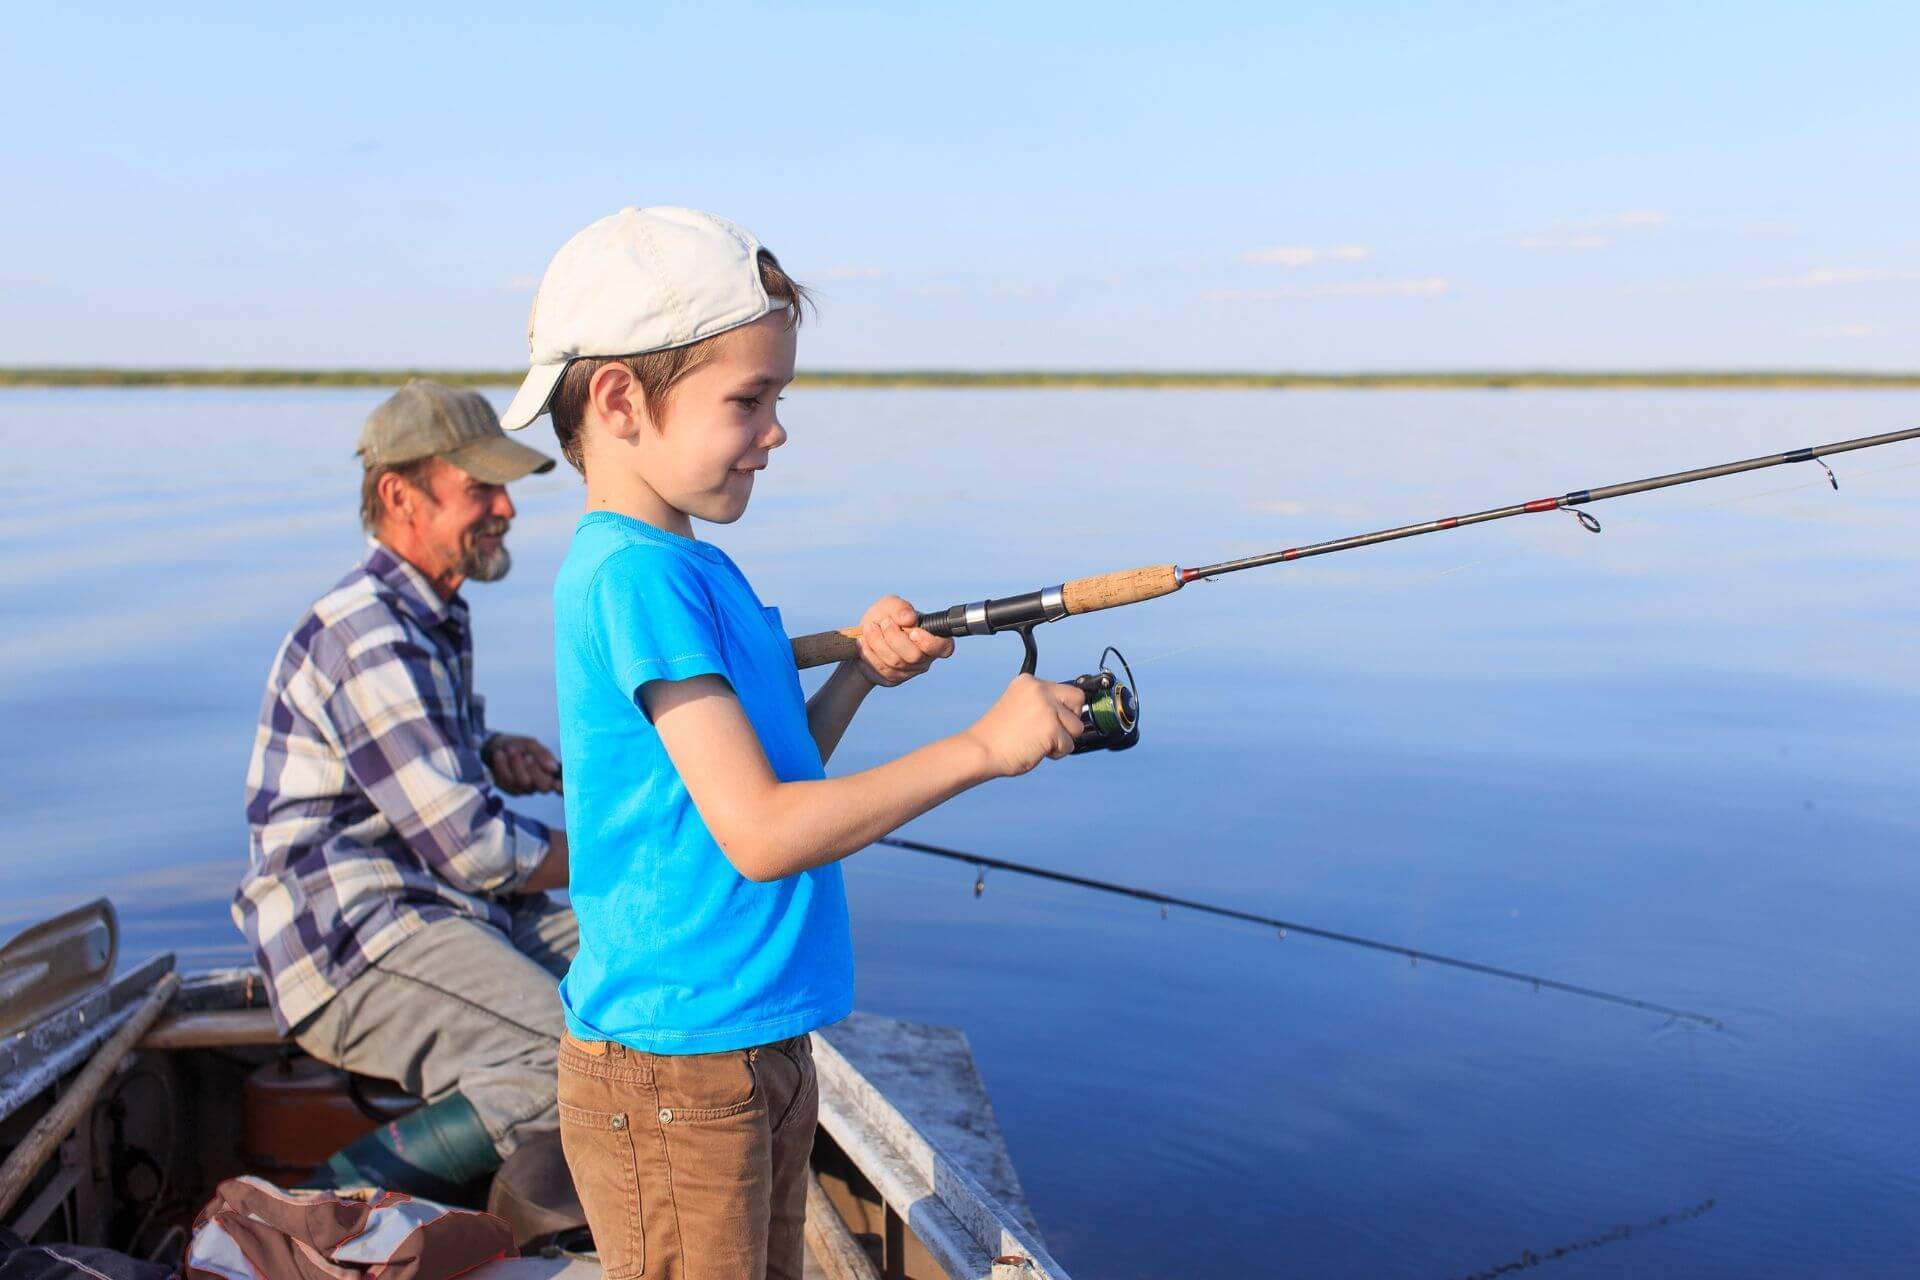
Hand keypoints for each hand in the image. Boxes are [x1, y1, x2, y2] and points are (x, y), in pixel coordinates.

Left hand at [484, 734, 561, 794]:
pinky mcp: (510, 790)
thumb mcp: (531, 744)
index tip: (558, 783)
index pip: (561, 786)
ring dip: (515, 763)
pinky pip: (507, 781)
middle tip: (527, 755)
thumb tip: (553, 768)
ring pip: (523, 782)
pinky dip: (502, 765)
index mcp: (549, 773)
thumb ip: (542, 754)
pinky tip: (500, 755)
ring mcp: (524, 789)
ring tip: (510, 749)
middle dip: (534, 769)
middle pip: (544, 786)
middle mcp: (539, 785)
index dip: (563, 788)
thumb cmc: (519, 746)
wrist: (496, 746)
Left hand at [853, 595, 954, 687]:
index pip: (944, 647)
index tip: (913, 632)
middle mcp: (924, 659)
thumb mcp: (890, 606)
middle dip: (894, 637)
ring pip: (895, 663)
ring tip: (869, 628)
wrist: (863, 637)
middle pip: (914, 656)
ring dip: (878, 643)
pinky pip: (880, 670)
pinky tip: (863, 643)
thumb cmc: (884, 619)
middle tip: (884, 622)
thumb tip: (909, 618)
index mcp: (932, 639)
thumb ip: (900, 607)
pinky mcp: (891, 680)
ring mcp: (908, 672)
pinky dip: (869, 653)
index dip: (930, 642)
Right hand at [961, 674, 1086, 776]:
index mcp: (1029, 682)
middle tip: (1049, 731)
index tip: (1050, 720)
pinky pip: (1069, 745)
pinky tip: (1036, 749)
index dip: (1062, 709)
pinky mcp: (1051, 728)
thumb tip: (1068, 712)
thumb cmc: (997, 736)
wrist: (981, 750)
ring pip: (1076, 727)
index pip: (1065, 690)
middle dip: (1070, 719)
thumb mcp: (1019, 705)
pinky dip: (1056, 753)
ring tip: (1038, 742)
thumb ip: (1041, 704)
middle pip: (1078, 701)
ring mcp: (1047, 708)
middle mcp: (1040, 689)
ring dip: (1063, 739)